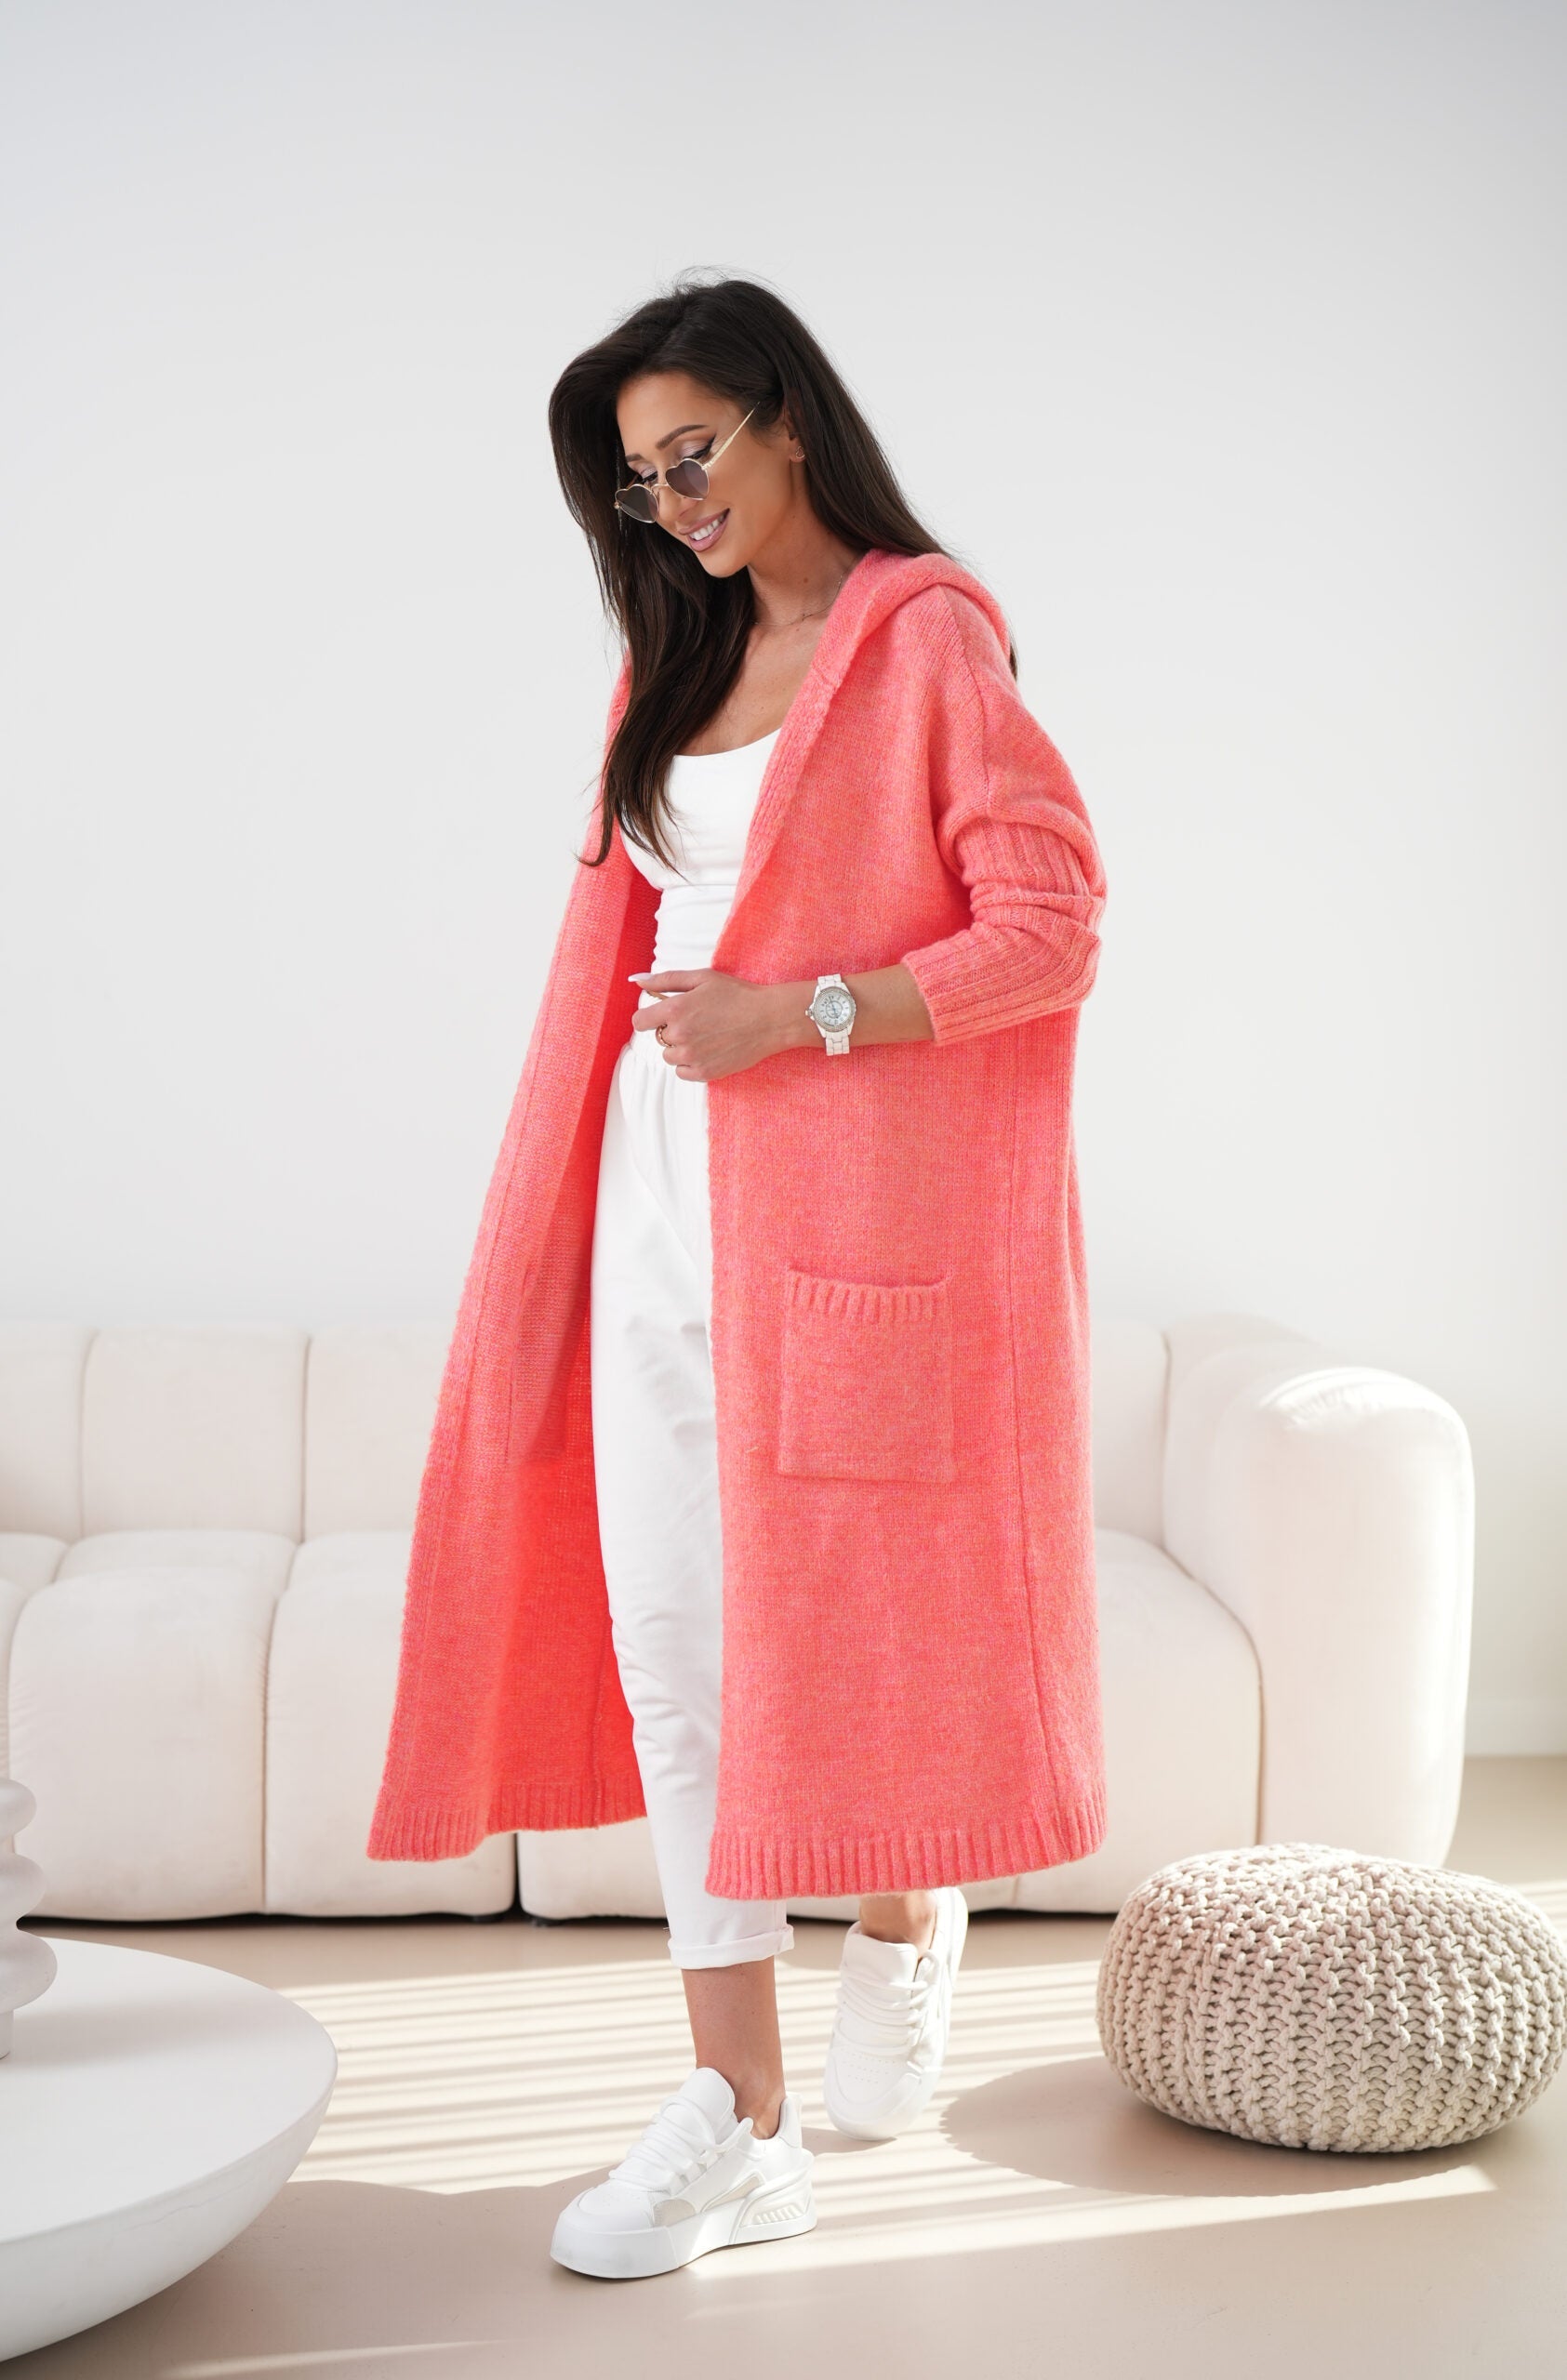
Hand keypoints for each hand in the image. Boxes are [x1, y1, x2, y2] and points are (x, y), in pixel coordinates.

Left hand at [627, 969, 809, 1080]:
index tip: (662, 1017)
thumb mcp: (702, 978)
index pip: (640, 1022)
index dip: (649, 1018)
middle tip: (700, 1022)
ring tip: (707, 1036)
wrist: (769, 1019)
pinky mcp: (704, 1073)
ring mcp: (691, 1057)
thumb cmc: (737, 995)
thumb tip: (637, 981)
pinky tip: (710, 1050)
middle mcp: (679, 1035)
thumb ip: (665, 980)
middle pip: (659, 1038)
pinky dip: (691, 1064)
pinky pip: (682, 1072)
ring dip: (682, 1048)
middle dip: (673, 1030)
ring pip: (670, 1056)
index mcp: (675, 1009)